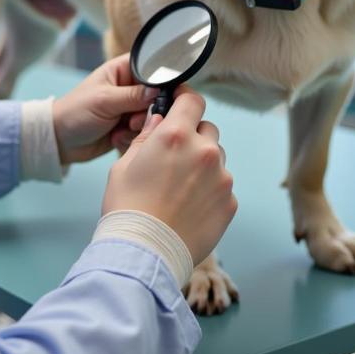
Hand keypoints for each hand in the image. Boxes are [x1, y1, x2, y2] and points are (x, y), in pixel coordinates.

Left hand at [52, 54, 156, 163]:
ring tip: (124, 129)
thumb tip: (159, 91)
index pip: (151, 67)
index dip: (159, 80)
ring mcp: (130, 107)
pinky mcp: (129, 126)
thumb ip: (133, 95)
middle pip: (156, 94)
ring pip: (151, 115)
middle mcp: (129, 87)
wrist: (60, 141)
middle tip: (134, 119)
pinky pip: (143, 130)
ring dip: (139, 126)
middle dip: (148, 110)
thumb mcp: (105, 100)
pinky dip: (133, 136)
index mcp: (122, 70)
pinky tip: (116, 138)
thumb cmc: (76, 112)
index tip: (162, 96)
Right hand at [101, 90, 236, 265]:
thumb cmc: (128, 208)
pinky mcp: (230, 202)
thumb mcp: (124, 165)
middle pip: (207, 128)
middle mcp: (204, 151)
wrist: (145, 253)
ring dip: (203, 164)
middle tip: (174, 156)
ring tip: (180, 187)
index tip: (180, 104)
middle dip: (193, 136)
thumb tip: (159, 121)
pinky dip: (210, 190)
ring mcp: (221, 177)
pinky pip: (222, 186)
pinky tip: (189, 206)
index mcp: (175, 135)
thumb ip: (147, 137)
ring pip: (216, 158)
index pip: (193, 100)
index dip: (185, 100)